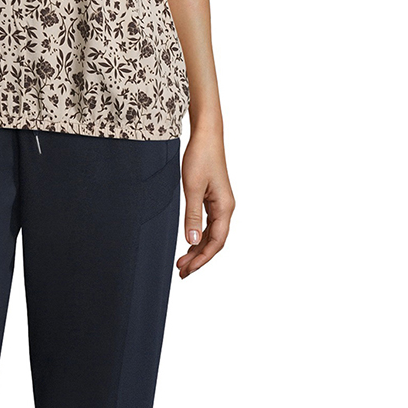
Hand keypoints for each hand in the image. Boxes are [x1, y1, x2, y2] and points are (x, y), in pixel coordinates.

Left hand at [177, 129, 234, 277]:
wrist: (206, 136)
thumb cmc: (201, 157)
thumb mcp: (193, 188)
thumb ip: (193, 216)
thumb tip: (192, 241)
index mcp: (225, 207)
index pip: (216, 242)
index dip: (202, 259)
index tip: (188, 269)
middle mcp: (226, 208)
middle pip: (215, 241)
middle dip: (199, 258)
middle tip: (182, 272)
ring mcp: (220, 204)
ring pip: (211, 234)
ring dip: (198, 249)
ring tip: (182, 262)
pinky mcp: (213, 198)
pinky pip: (208, 224)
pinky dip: (198, 236)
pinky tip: (189, 242)